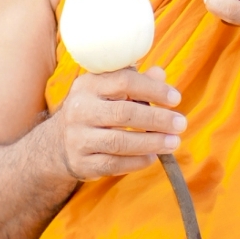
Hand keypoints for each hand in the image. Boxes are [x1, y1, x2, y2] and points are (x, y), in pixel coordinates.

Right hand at [50, 66, 184, 180]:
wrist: (57, 143)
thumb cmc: (95, 109)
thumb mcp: (107, 89)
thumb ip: (135, 81)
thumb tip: (160, 74)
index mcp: (88, 85)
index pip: (124, 81)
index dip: (153, 89)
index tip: (176, 98)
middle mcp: (80, 110)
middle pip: (124, 114)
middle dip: (157, 119)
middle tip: (181, 123)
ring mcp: (78, 138)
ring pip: (119, 142)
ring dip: (151, 143)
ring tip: (174, 142)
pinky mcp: (81, 163)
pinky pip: (113, 164)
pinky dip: (137, 161)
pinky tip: (154, 156)